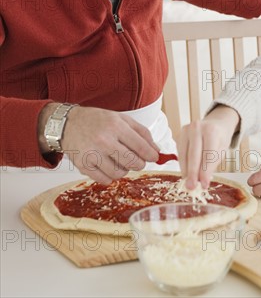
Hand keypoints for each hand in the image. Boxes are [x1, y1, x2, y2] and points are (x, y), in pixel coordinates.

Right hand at [38, 103, 159, 183]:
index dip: (151, 155)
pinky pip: (105, 180)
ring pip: (119, 173)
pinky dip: (110, 176)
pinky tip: (108, 167)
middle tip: (137, 161)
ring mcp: (93, 154)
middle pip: (132, 162)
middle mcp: (104, 140)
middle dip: (139, 164)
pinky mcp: (83, 166)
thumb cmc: (96, 120)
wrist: (67, 124)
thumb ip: (141, 132)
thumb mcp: (121, 119)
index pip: (141, 146)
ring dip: (124, 170)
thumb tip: (156, 150)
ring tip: (120, 161)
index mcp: (116, 126)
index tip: (154, 157)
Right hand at [178, 105, 239, 190]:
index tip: (204, 185)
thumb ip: (211, 164)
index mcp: (211, 130)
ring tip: (188, 183)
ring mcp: (186, 130)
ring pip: (184, 154)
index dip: (205, 171)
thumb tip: (202, 181)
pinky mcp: (180, 134)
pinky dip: (183, 164)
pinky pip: (180, 152)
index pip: (207, 154)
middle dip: (192, 172)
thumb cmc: (219, 138)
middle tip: (191, 187)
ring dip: (186, 170)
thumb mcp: (222, 150)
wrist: (215, 123)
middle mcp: (197, 127)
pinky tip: (186, 173)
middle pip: (193, 154)